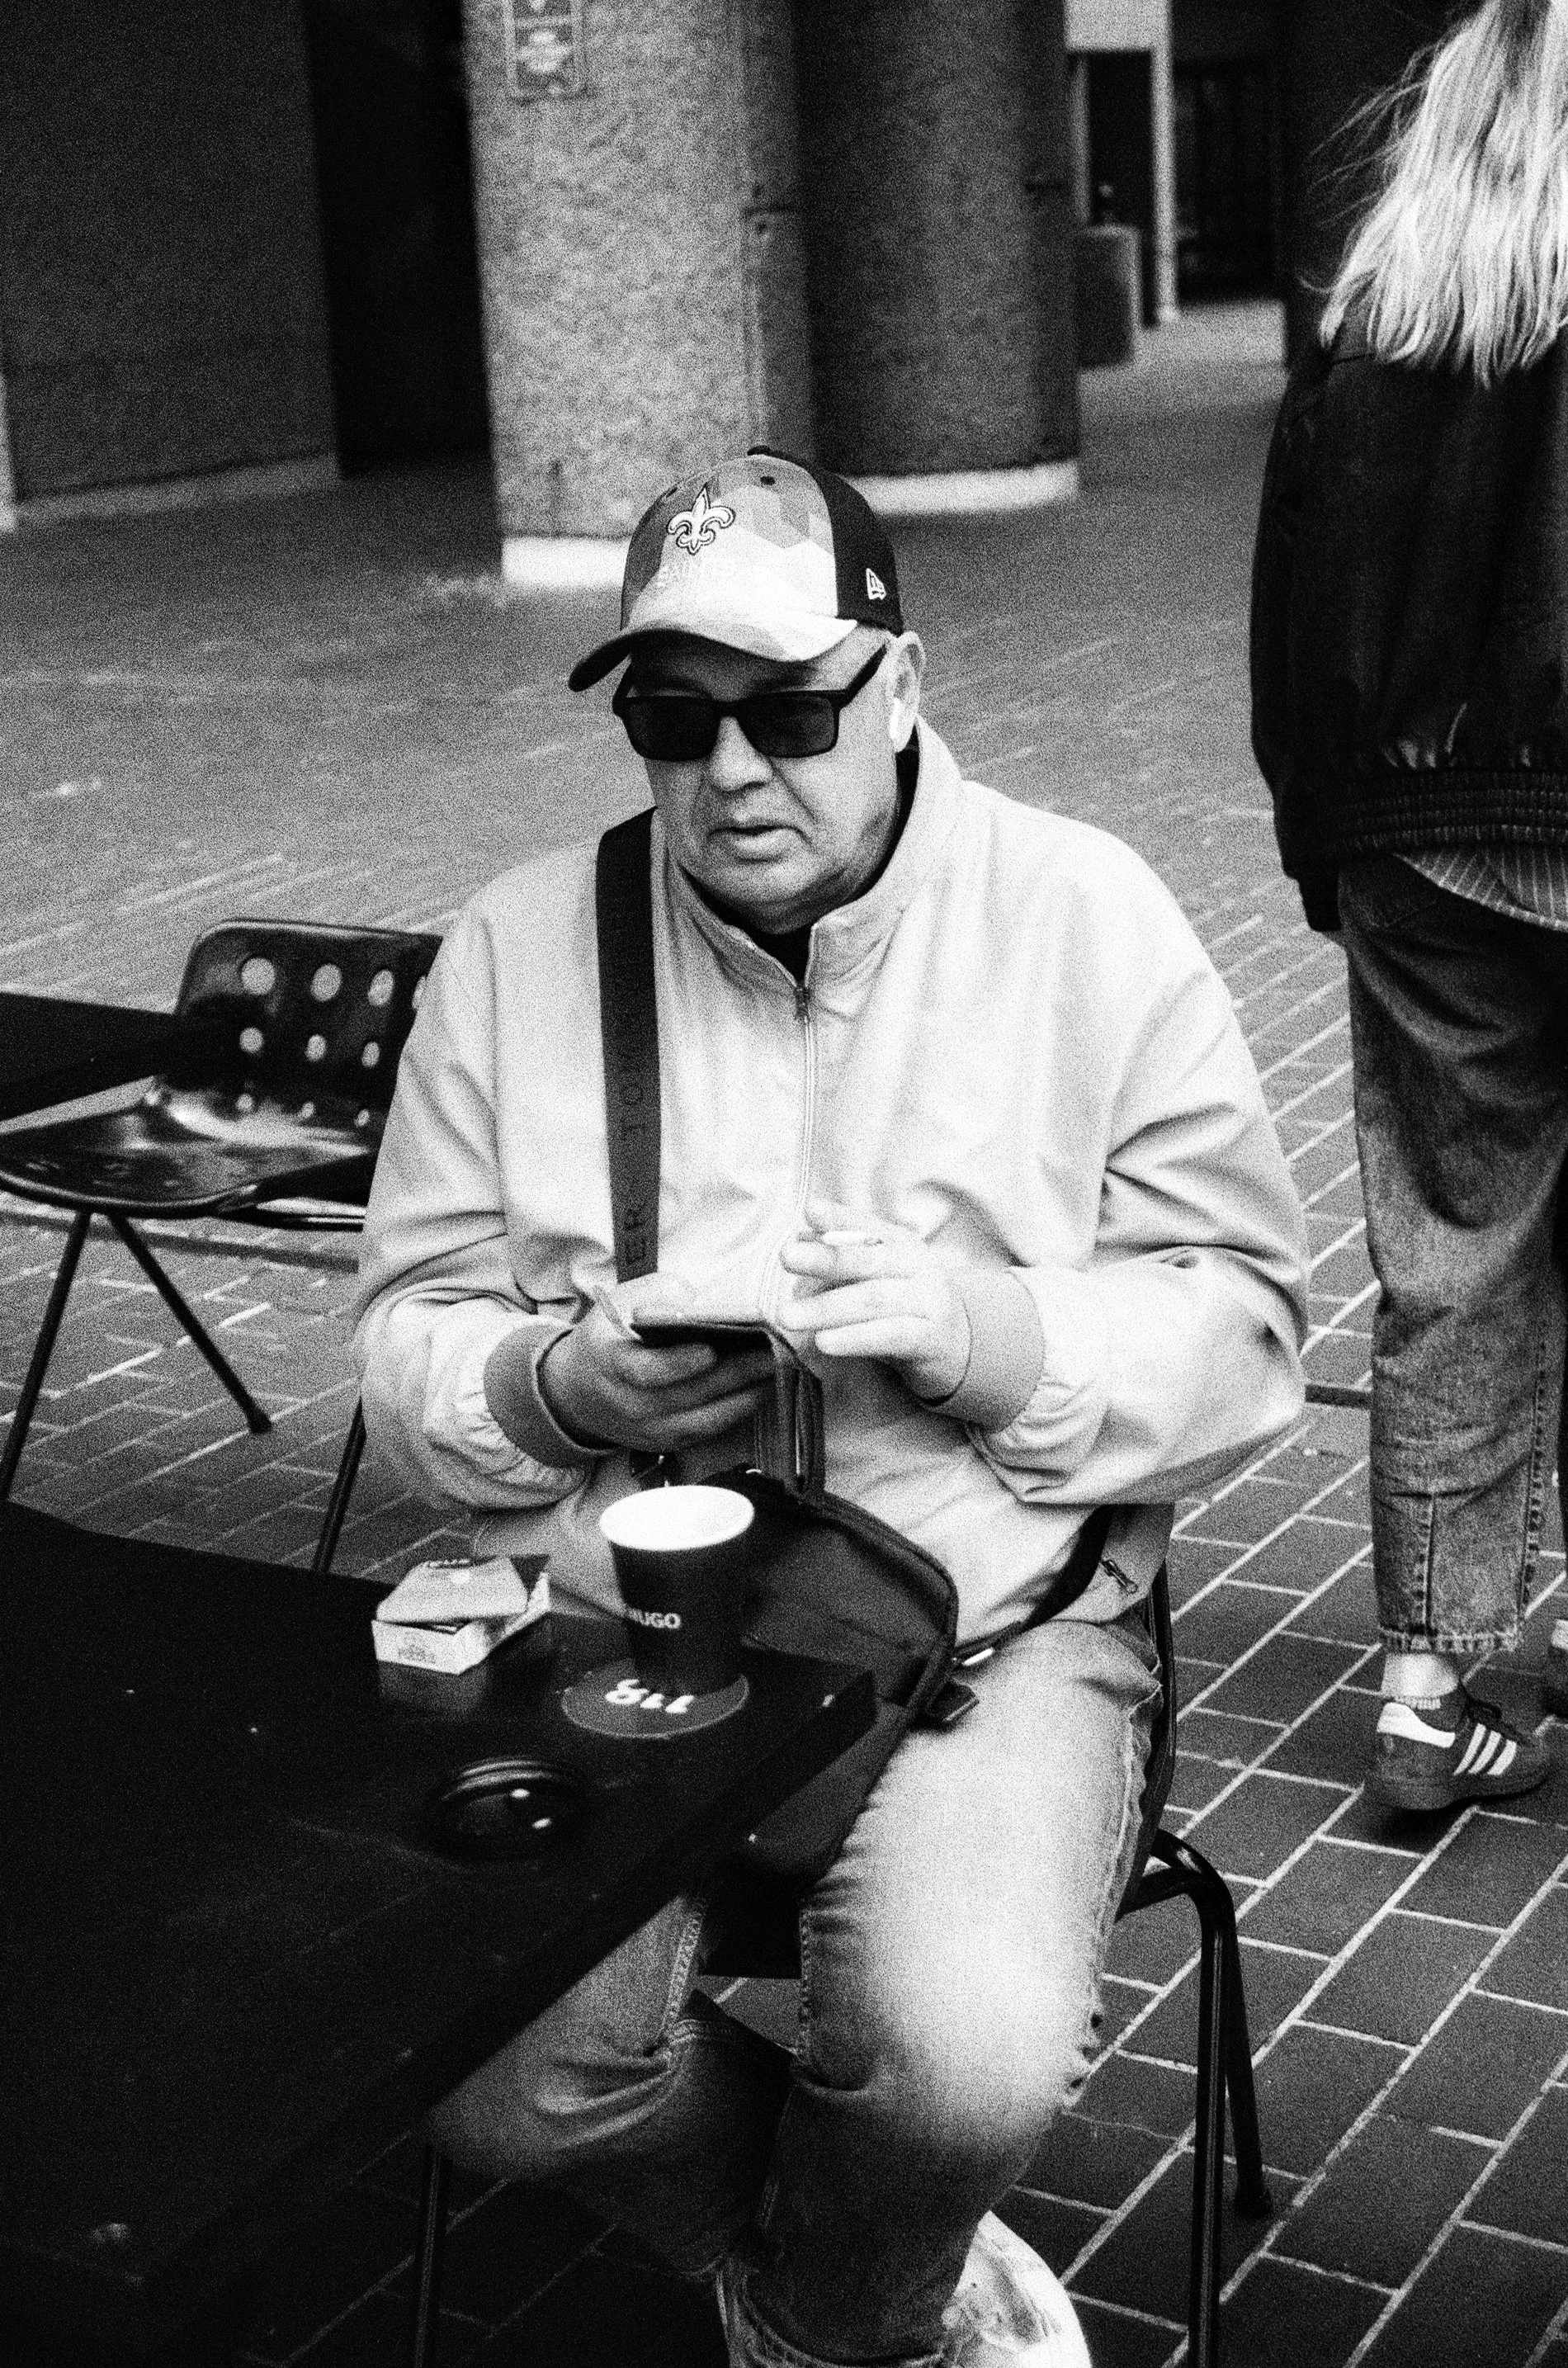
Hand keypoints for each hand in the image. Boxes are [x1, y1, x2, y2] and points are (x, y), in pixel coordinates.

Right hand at [539, 1297, 775, 1455]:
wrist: (579, 1391)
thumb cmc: (608, 1338)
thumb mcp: (620, 1304)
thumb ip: (658, 1295)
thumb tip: (696, 1301)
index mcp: (611, 1365)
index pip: (647, 1372)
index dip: (679, 1364)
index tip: (711, 1348)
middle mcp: (629, 1405)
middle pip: (687, 1395)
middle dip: (733, 1375)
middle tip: (771, 1352)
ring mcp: (647, 1430)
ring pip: (702, 1420)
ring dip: (743, 1397)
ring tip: (774, 1370)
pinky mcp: (664, 1443)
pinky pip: (705, 1432)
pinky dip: (734, 1413)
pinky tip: (759, 1390)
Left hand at [777, 1205, 970, 1401]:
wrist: (959, 1346)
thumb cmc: (904, 1305)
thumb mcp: (877, 1275)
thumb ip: (843, 1256)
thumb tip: (799, 1238)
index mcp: (902, 1245)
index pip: (869, 1227)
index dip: (840, 1219)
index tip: (808, 1212)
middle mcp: (918, 1267)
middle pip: (868, 1260)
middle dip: (825, 1258)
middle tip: (785, 1258)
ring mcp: (927, 1302)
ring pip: (874, 1300)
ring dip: (826, 1308)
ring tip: (787, 1316)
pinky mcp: (930, 1339)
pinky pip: (889, 1336)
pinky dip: (854, 1338)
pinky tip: (824, 1343)